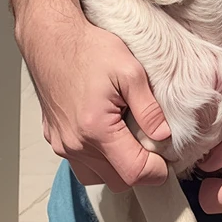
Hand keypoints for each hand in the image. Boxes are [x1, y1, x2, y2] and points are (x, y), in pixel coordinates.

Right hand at [18, 3, 171, 191]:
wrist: (53, 39)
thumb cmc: (90, 50)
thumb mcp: (130, 71)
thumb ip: (148, 108)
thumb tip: (164, 136)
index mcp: (96, 130)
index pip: (132, 173)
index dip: (156, 171)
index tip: (168, 159)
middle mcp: (75, 145)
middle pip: (115, 181)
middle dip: (139, 169)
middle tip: (153, 144)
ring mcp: (62, 144)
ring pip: (96, 176)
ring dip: (117, 166)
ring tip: (129, 135)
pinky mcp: (55, 139)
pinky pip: (81, 163)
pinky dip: (99, 157)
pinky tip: (109, 131)